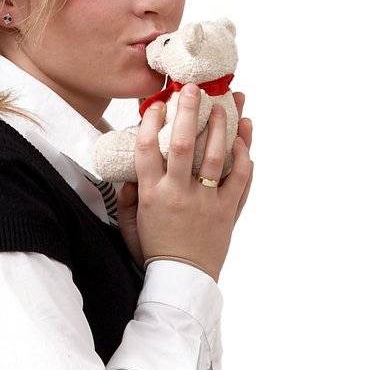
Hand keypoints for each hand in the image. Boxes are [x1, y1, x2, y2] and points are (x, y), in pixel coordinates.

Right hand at [118, 90, 253, 276]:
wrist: (182, 281)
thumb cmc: (155, 252)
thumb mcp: (130, 227)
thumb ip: (126, 199)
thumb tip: (128, 175)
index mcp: (152, 194)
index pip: (146, 149)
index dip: (151, 121)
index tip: (157, 104)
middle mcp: (178, 194)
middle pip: (181, 143)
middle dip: (188, 111)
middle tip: (193, 89)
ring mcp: (206, 202)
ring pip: (215, 156)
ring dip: (220, 127)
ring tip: (224, 105)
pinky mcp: (227, 211)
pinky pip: (240, 178)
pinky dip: (244, 156)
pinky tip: (244, 138)